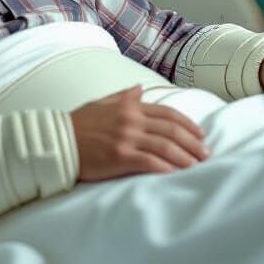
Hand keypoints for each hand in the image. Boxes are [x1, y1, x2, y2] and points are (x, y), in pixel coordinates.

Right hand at [69, 85, 209, 180]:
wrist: (57, 141)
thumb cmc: (78, 123)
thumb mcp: (102, 103)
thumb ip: (123, 96)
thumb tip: (139, 89)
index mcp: (129, 106)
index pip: (167, 113)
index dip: (187, 124)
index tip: (200, 134)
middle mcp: (131, 119)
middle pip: (171, 130)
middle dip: (192, 142)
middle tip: (206, 153)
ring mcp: (127, 138)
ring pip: (165, 146)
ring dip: (184, 157)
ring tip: (197, 165)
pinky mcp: (120, 156)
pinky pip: (150, 162)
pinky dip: (166, 168)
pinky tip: (176, 174)